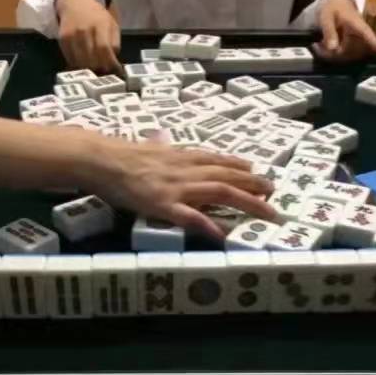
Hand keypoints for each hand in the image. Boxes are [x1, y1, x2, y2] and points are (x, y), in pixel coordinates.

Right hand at [55, 0, 120, 73]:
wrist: (74, 2)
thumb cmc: (96, 16)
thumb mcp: (111, 24)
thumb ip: (114, 42)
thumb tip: (114, 63)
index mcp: (101, 24)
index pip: (104, 49)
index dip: (109, 62)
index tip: (113, 70)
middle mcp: (85, 29)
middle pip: (92, 57)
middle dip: (99, 68)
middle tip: (103, 71)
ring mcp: (73, 34)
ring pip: (80, 61)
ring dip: (88, 69)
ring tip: (93, 69)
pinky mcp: (63, 39)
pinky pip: (70, 58)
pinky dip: (77, 64)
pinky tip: (82, 63)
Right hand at [85, 137, 275, 239]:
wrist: (102, 159)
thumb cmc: (121, 154)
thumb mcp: (148, 146)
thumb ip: (161, 147)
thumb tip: (163, 140)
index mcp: (181, 156)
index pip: (216, 160)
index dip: (238, 166)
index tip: (255, 170)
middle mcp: (186, 170)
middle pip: (227, 176)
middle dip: (253, 184)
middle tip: (273, 191)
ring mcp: (178, 188)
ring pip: (219, 193)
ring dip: (246, 202)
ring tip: (266, 212)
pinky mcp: (164, 205)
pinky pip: (190, 217)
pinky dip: (208, 225)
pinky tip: (223, 235)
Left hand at [315, 0, 375, 61]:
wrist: (335, 4)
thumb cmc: (332, 8)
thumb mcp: (326, 16)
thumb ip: (329, 31)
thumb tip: (333, 49)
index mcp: (356, 22)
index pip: (366, 32)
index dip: (374, 41)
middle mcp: (358, 33)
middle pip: (349, 50)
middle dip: (332, 53)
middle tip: (317, 45)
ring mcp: (355, 41)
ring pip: (343, 55)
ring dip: (328, 54)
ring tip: (317, 44)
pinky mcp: (350, 46)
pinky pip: (340, 55)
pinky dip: (328, 53)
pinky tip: (321, 47)